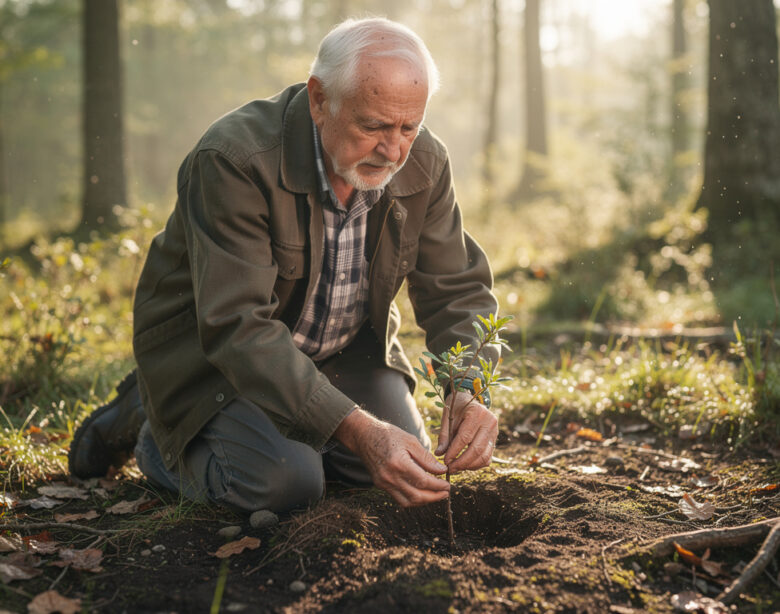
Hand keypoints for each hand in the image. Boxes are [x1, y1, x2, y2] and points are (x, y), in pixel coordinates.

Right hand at [334, 408, 449, 506]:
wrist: (364, 436)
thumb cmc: (388, 434)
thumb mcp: (410, 441)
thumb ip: (426, 458)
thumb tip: (442, 470)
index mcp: (399, 463)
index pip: (423, 481)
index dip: (438, 486)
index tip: (448, 485)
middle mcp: (390, 477)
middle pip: (417, 496)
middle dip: (434, 497)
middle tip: (446, 493)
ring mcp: (383, 483)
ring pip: (408, 501)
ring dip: (424, 501)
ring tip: (435, 495)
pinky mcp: (380, 485)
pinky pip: (399, 498)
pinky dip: (412, 499)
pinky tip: (421, 492)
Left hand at [434, 390, 497, 472]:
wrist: (469, 400)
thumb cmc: (456, 408)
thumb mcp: (447, 417)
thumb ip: (444, 436)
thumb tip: (439, 454)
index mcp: (477, 413)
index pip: (465, 438)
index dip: (454, 452)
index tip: (445, 461)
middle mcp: (489, 422)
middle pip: (477, 449)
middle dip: (462, 462)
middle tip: (450, 469)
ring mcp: (495, 432)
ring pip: (484, 456)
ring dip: (469, 466)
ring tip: (456, 468)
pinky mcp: (494, 440)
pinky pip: (487, 457)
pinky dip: (476, 465)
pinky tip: (465, 465)